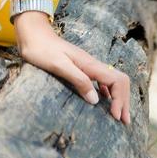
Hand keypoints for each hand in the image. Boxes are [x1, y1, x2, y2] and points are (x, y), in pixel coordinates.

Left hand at [13, 11, 130, 124]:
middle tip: (124, 122)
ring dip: (118, 98)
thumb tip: (96, 100)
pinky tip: (103, 102)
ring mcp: (87, 65)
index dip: (120, 99)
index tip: (115, 116)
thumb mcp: (58, 65)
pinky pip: (101, 81)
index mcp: (90, 64)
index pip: (117, 81)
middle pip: (119, 81)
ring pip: (112, 81)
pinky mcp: (80, 68)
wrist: (32, 34)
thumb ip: (78, 80)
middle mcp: (92, 64)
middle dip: (124, 101)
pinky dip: (108, 93)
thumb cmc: (42, 49)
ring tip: (118, 116)